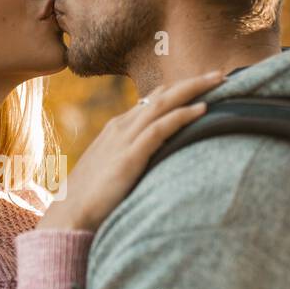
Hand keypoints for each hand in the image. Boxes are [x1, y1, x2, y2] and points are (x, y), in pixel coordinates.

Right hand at [37, 70, 221, 231]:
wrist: (69, 215)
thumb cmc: (90, 199)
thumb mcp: (110, 171)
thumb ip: (128, 159)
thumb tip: (148, 161)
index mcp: (115, 129)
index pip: (151, 101)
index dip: (176, 91)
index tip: (200, 84)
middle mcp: (120, 127)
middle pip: (162, 95)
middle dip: (192, 82)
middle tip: (220, 73)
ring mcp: (124, 140)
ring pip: (164, 104)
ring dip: (194, 89)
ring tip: (220, 80)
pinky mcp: (130, 156)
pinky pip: (160, 128)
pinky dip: (182, 116)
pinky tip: (203, 109)